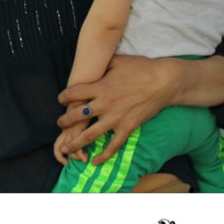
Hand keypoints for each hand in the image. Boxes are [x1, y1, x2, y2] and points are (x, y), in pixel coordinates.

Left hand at [56, 55, 180, 164]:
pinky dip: (103, 155)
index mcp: (100, 87)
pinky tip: (94, 162)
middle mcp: (104, 104)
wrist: (163, 81)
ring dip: (75, 142)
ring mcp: (116, 118)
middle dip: (65, 121)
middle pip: (77, 116)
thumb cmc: (141, 67)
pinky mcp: (128, 127)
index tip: (61, 100)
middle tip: (60, 123)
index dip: (63, 97)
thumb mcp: (117, 61)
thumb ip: (102, 65)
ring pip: (90, 135)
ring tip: (66, 148)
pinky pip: (113, 146)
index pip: (73, 93)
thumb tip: (92, 62)